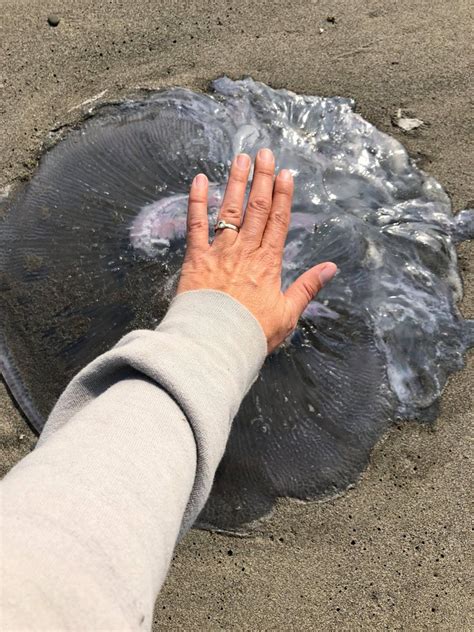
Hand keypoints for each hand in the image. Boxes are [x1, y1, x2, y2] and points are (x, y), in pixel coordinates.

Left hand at [177, 148, 336, 352]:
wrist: (215, 343)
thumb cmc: (252, 333)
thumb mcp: (288, 314)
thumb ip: (308, 287)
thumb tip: (331, 268)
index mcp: (268, 263)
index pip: (278, 221)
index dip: (282, 196)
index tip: (285, 173)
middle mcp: (245, 251)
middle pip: (256, 208)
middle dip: (262, 179)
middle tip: (264, 152)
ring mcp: (220, 251)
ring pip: (230, 210)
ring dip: (236, 182)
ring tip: (240, 158)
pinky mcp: (195, 258)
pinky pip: (196, 225)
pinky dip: (197, 202)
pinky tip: (199, 180)